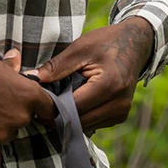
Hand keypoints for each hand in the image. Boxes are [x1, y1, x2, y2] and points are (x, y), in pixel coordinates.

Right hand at [0, 47, 56, 167]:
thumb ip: (11, 69)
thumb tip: (16, 58)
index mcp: (28, 94)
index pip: (50, 109)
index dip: (41, 108)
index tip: (35, 108)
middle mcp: (20, 117)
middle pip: (25, 122)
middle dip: (13, 114)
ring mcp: (2, 135)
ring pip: (8, 137)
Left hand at [28, 17, 154, 135]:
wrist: (135, 44)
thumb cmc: (106, 42)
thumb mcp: (80, 48)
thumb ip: (56, 66)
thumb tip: (31, 79)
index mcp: (109, 85)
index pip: (73, 107)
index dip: (51, 107)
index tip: (34, 103)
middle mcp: (118, 104)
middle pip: (79, 121)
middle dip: (57, 116)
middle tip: (37, 107)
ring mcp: (121, 113)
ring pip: (86, 125)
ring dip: (68, 118)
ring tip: (51, 104)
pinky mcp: (120, 116)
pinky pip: (94, 123)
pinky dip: (80, 117)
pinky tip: (69, 104)